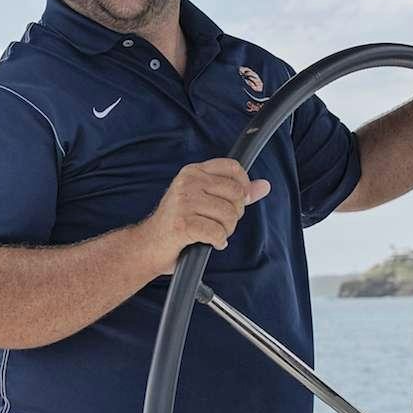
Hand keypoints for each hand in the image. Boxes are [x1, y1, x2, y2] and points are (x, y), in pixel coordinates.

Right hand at [140, 159, 270, 275]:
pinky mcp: (183, 223)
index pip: (232, 167)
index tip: (237, 201)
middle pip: (236, 193)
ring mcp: (184, 201)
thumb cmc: (176, 224)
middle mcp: (188, 182)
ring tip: (212, 234)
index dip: (243, 186)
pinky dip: (218, 242)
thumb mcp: (205, 201)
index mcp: (193, 172)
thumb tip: (264, 186)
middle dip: (234, 214)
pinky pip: (218, 233)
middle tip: (219, 223)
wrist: (148, 245)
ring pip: (229, 215)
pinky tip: (210, 242)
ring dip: (226, 231)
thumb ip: (235, 193)